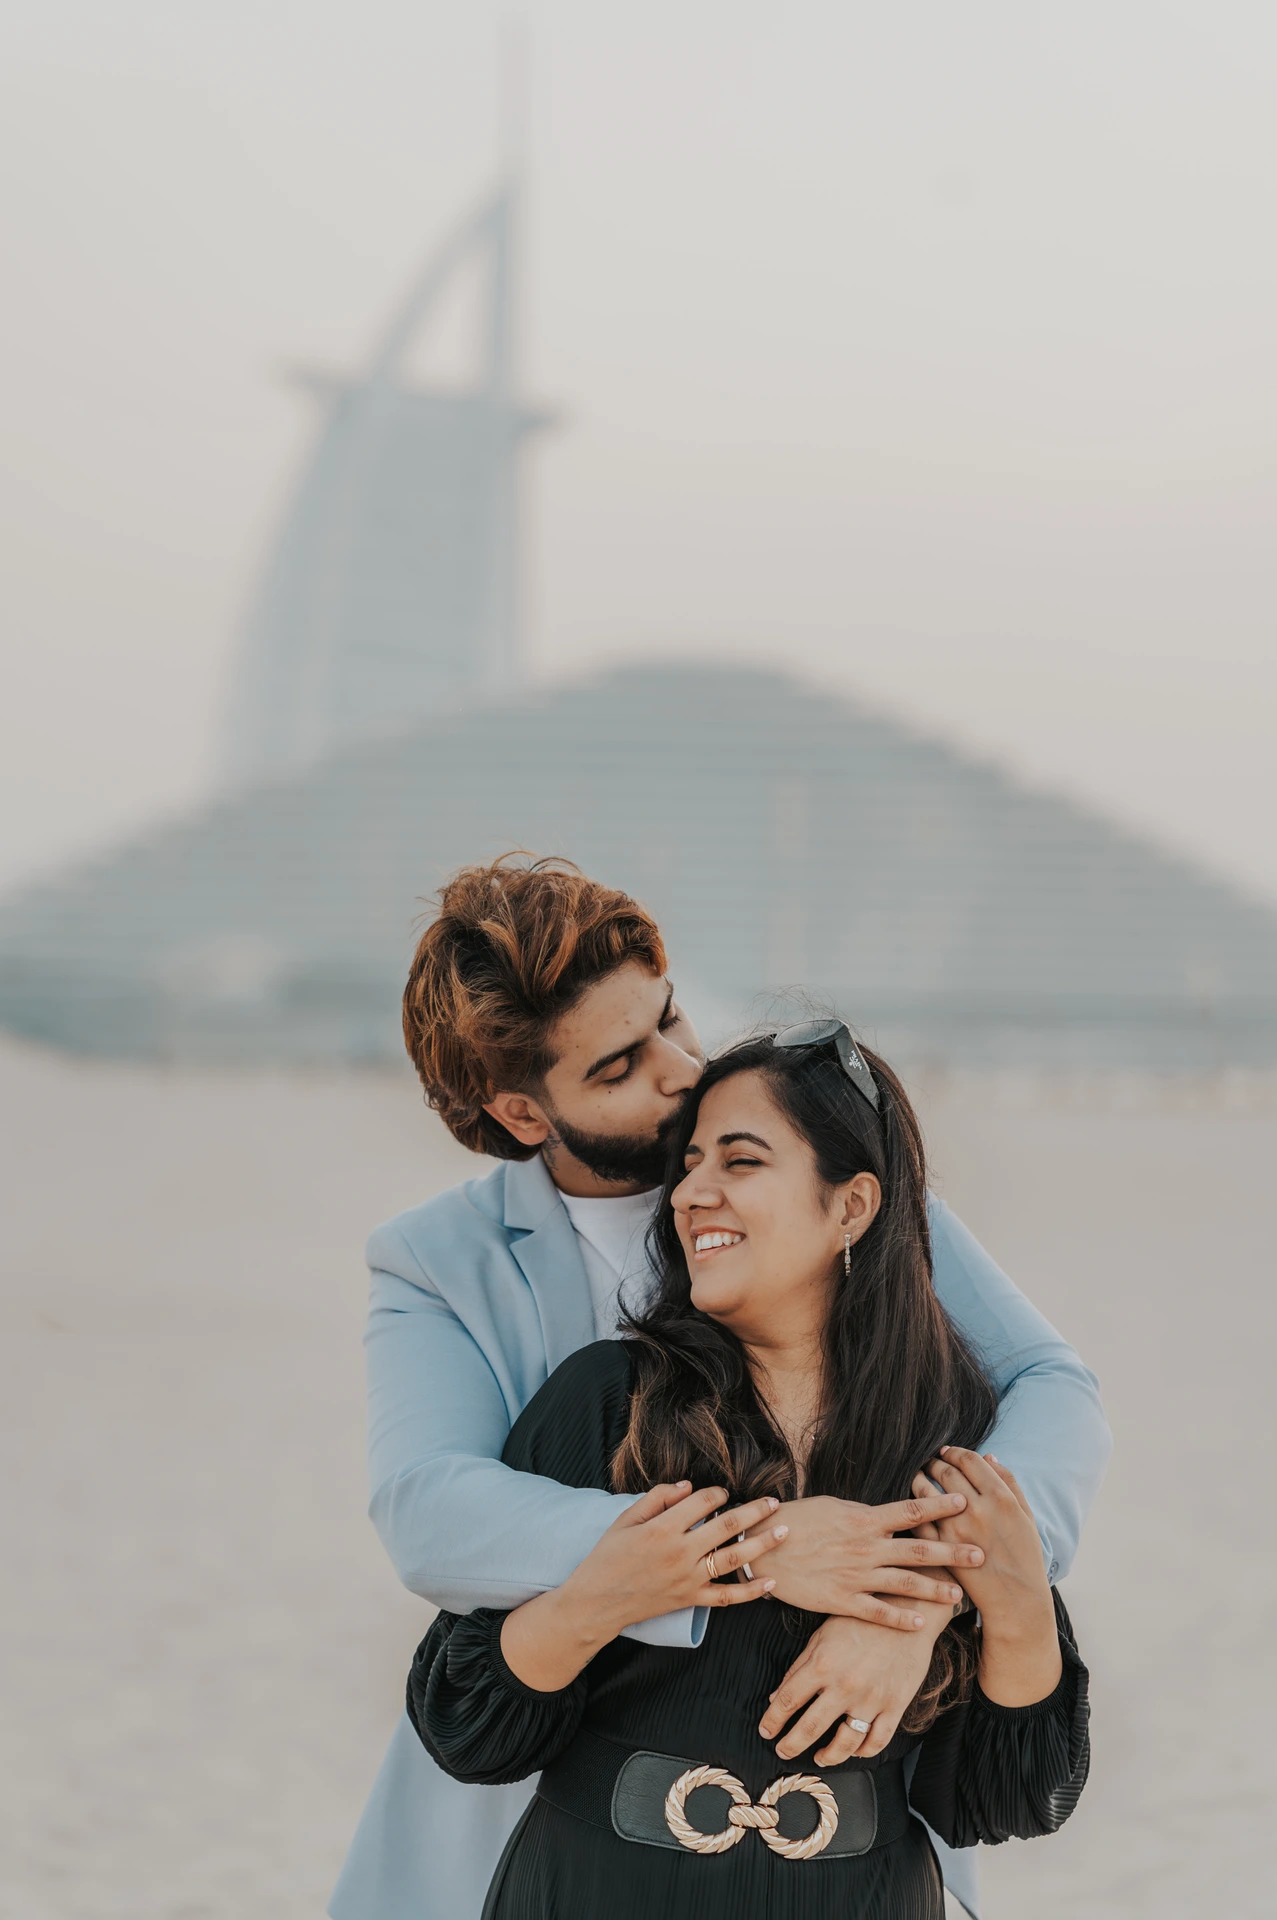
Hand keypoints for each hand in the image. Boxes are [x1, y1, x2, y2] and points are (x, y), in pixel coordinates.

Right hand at [501, 1484, 785, 1690]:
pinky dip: (751, 1591)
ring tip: (784, 1531)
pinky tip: (772, 1583)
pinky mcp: (690, 1600)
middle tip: (775, 1501)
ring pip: (733, 1558)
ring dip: (762, 1544)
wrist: (597, 1602)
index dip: (716, 1492)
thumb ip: (657, 1498)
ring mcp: (688, 1579)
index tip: (722, 1492)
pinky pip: (726, 1597)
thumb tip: (688, 1485)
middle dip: (754, 1511)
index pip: (702, 1502)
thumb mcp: (625, 1519)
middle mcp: (680, 1552)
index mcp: (663, 1528)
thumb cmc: (608, 1556)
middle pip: (726, 1526)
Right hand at [746, 1492, 980, 1627]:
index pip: (911, 1510)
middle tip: (982, 1554)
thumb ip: (864, 1515)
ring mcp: (856, 1575)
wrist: (762, 1548)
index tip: (965, 1502)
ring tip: (962, 1593)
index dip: (939, 1506)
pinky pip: (878, 1611)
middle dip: (953, 1551)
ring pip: (905, 1583)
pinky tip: (922, 1622)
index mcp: (864, 1519)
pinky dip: (902, 1617)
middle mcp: (866, 1547)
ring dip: (935, 1588)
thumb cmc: (797, 1521)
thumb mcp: (833, 1508)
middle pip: (919, 1548)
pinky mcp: (842, 1600)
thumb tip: (888, 1515)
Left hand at [757, 1606, 953, 1764]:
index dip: (772, 1720)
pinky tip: (854, 1751)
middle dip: (791, 1745)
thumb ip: (799, 1666)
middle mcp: (844, 1685)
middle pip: (810, 1728)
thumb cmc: (860, 1620)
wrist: (906, 1612)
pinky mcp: (895, 1705)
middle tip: (782, 1751)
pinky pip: (877, 1740)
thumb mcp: (823, 1635)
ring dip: (828, 1757)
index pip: (788, 1701)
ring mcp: (871, 1698)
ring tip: (819, 1757)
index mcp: (822, 1664)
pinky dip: (863, 1752)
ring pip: (845, 1743)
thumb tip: (776, 1696)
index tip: (765, 1731)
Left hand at [912, 1449, 1060, 1706]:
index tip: (947, 1451)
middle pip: (945, 1471)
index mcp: (1000, 1498)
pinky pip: (919, 1520)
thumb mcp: (1026, 1516)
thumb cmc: (1025, 1556)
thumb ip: (1009, 1483)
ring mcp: (955, 1529)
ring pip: (926, 1490)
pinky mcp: (940, 1549)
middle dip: (934, 1462)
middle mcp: (976, 1509)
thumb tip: (989, 1457)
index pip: (969, 1460)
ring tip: (918, 1477)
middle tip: (930, 1462)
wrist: (1015, 1599)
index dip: (955, 1452)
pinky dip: (914, 1508)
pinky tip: (913, 1506)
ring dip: (919, 1479)